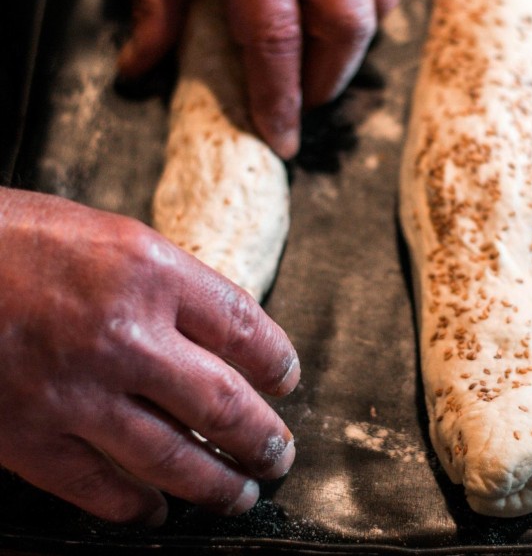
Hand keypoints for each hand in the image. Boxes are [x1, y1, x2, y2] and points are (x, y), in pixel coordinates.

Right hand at [0, 188, 299, 523]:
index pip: (245, 327)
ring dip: (218, 484)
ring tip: (242, 493)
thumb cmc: (11, 240)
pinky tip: (156, 510)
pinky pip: (99, 488)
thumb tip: (221, 331)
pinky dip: (136, 506)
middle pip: (223, 403)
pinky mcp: (26, 436)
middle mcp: (121, 333)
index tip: (287, 381)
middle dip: (262, 438)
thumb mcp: (106, 236)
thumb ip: (168, 284)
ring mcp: (74, 392)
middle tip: (278, 454)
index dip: (278, 363)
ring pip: (172, 457)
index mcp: (148, 271)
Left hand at [117, 0, 400, 158]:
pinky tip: (332, 11)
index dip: (282, 96)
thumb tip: (142, 65)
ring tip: (318, 60)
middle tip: (302, 102)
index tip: (283, 137)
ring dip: (354, 44)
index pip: (276, 35)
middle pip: (347, 23)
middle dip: (330, 78)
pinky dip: (368, 2)